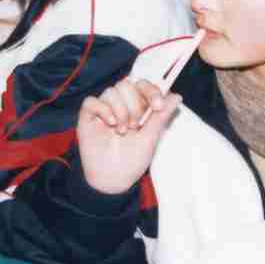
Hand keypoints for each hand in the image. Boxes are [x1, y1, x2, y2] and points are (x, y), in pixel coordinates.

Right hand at [76, 77, 179, 194]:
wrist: (113, 179)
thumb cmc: (132, 160)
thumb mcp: (151, 137)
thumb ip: (161, 116)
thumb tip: (176, 96)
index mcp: (137, 107)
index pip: (143, 86)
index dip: (151, 91)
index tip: (158, 106)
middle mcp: (120, 105)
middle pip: (126, 85)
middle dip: (135, 105)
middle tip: (136, 126)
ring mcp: (103, 110)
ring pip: (111, 92)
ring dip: (121, 111)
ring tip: (123, 131)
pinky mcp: (88, 116)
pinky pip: (92, 101)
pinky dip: (103, 109)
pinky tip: (111, 124)